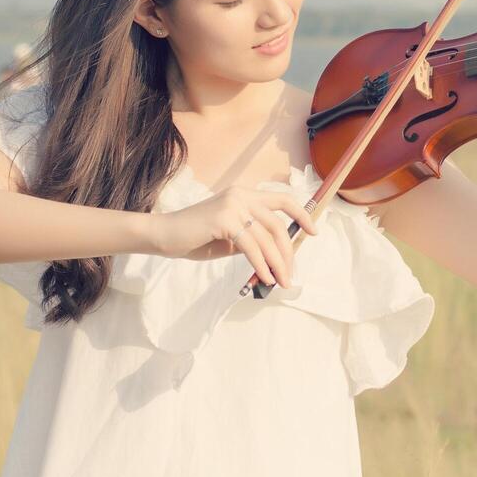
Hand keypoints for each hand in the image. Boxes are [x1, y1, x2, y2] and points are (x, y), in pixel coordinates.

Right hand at [151, 187, 319, 288]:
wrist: (162, 235)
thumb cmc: (195, 238)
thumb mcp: (230, 238)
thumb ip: (253, 240)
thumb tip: (278, 256)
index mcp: (245, 195)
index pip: (282, 199)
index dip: (302, 215)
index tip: (314, 232)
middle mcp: (242, 195)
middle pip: (278, 225)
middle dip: (288, 253)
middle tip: (290, 275)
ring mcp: (233, 205)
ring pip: (266, 238)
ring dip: (277, 264)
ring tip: (281, 282)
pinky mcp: (224, 220)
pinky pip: (251, 246)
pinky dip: (260, 264)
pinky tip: (264, 277)